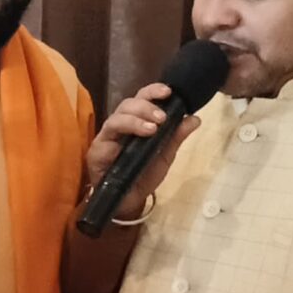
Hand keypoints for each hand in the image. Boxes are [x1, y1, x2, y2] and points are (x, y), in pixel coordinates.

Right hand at [85, 82, 202, 217]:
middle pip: (127, 104)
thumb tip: (195, 118)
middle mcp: (120, 125)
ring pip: (117, 117)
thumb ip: (176, 136)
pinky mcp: (97, 150)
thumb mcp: (165, 155)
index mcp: (136, 121)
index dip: (153, 91)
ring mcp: (107, 137)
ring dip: (136, 118)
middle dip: (146, 106)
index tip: (169, 92)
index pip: (141, 99)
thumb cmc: (144, 175)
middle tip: (162, 117)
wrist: (130, 201)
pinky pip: (107, 135)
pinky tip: (138, 138)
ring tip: (153, 128)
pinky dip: (124, 132)